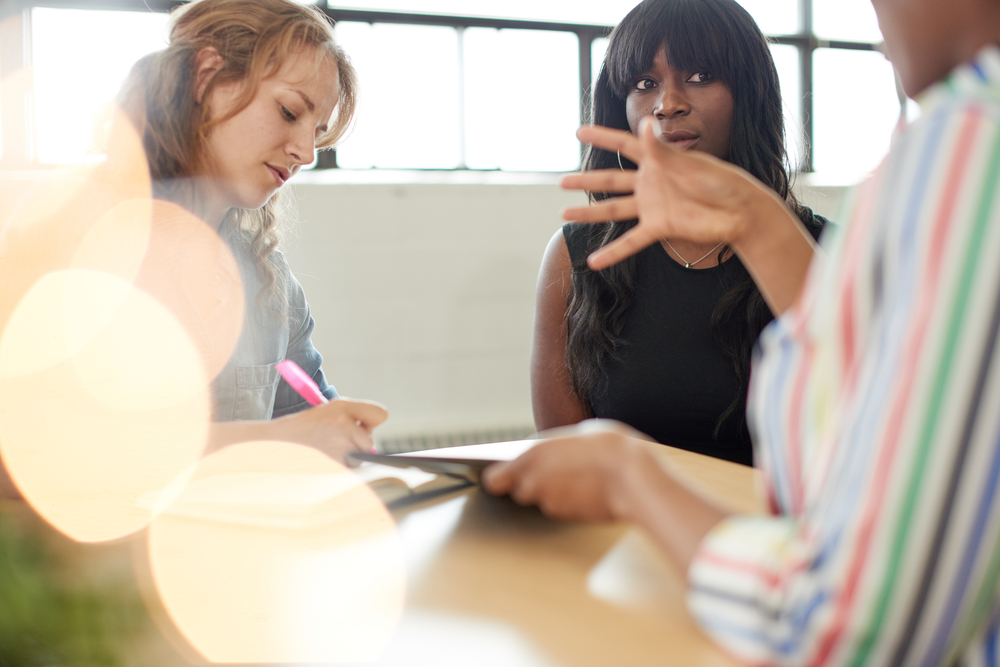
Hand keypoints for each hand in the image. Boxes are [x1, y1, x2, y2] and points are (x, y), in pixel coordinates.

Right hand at [273, 397, 387, 464]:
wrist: (274, 445)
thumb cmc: (305, 429)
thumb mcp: (329, 410)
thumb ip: (355, 415)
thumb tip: (373, 430)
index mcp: (342, 406)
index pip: (380, 414)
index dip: (373, 422)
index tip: (364, 426)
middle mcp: (343, 423)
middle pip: (370, 443)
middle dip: (357, 446)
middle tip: (334, 442)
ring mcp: (339, 445)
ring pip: (359, 459)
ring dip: (347, 460)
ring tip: (325, 452)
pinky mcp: (334, 466)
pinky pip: (349, 472)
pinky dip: (339, 470)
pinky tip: (323, 462)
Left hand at [481, 419, 654, 521]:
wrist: (633, 476)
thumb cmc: (607, 446)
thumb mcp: (575, 433)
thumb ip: (555, 446)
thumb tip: (552, 449)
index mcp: (529, 458)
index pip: (494, 480)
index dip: (500, 479)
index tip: (504, 477)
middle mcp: (533, 484)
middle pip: (520, 492)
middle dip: (531, 485)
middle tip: (555, 473)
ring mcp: (551, 504)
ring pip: (543, 502)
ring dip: (553, 494)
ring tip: (577, 479)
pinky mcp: (569, 519)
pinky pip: (562, 511)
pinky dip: (570, 504)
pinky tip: (587, 491)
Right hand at [560, 118, 772, 270]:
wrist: (741, 211)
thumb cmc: (721, 180)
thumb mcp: (690, 163)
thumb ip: (662, 148)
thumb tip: (644, 123)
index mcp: (659, 160)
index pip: (624, 145)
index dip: (602, 137)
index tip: (579, 132)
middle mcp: (651, 183)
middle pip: (611, 181)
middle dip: (586, 181)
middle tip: (562, 182)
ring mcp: (653, 206)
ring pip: (613, 210)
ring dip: (589, 214)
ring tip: (564, 215)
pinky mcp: (660, 228)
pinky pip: (631, 242)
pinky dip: (613, 253)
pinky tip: (593, 262)